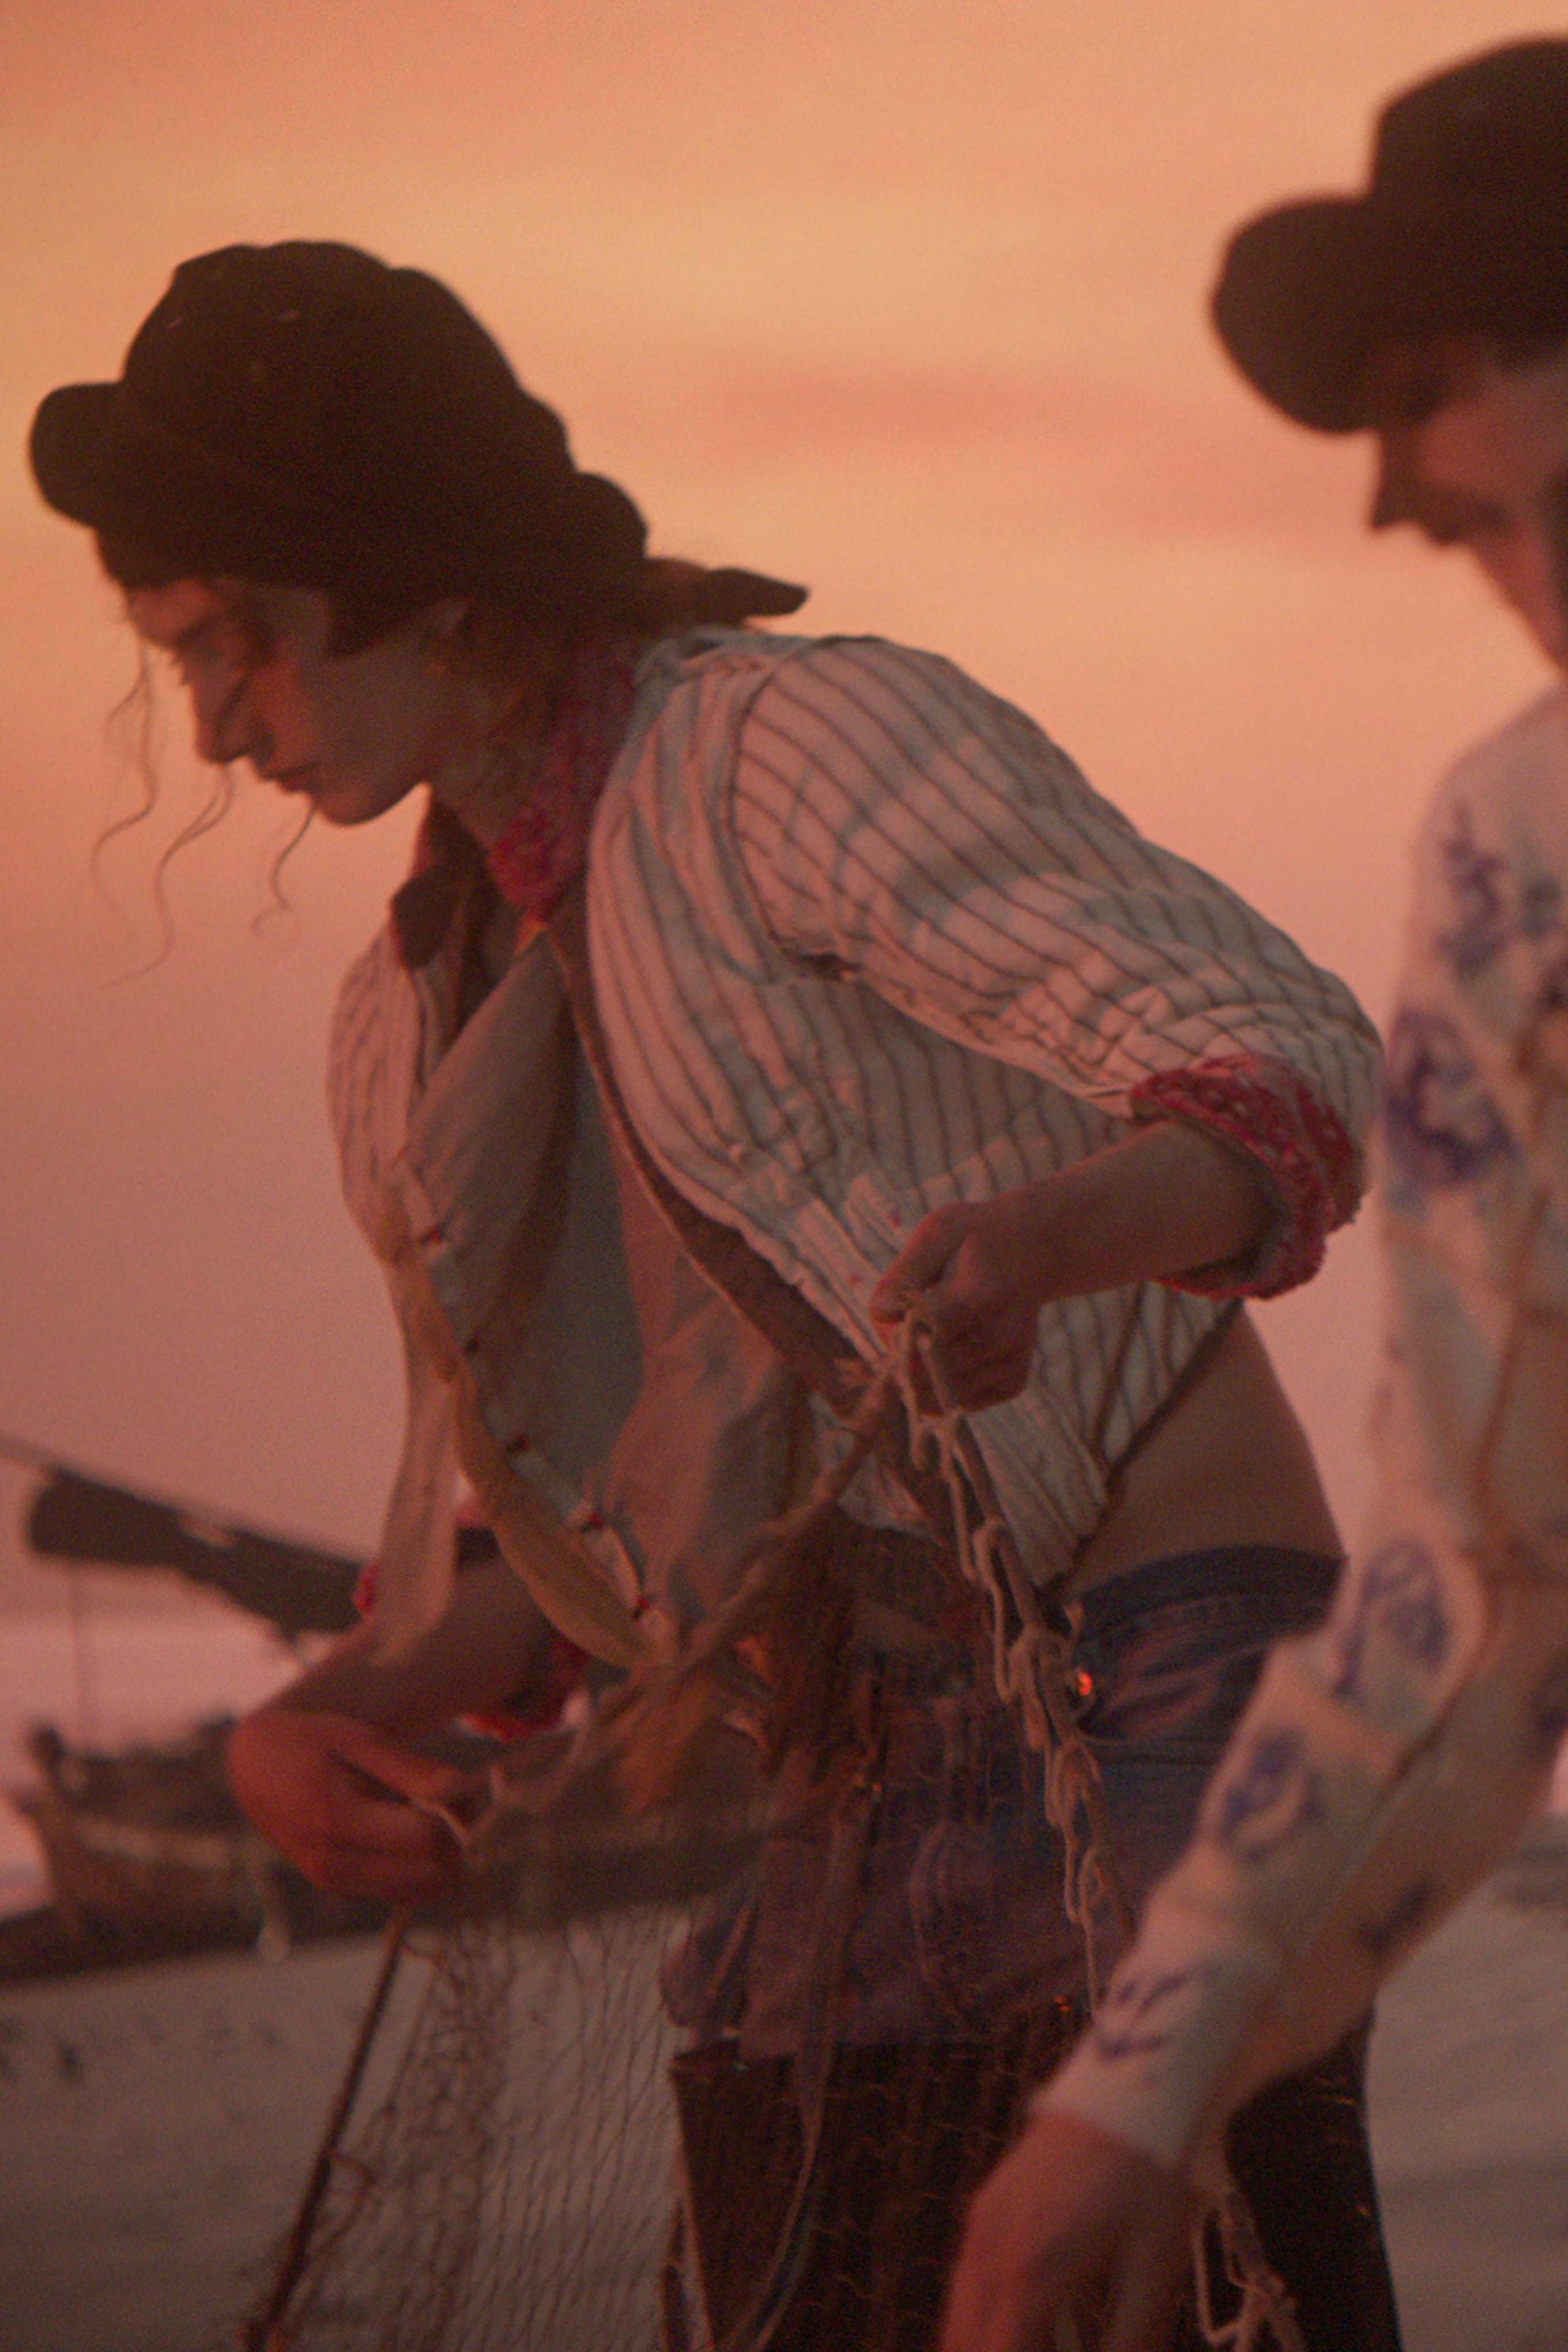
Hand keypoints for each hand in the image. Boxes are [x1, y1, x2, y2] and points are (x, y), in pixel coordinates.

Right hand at [226, 1707, 473, 1901]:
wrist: (255, 1768)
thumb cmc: (313, 1742)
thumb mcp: (359, 1740)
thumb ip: (411, 1769)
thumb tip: (464, 1790)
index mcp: (335, 1817)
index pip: (424, 1839)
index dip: (456, 1816)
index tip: (459, 1789)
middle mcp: (330, 1860)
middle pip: (428, 1876)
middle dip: (454, 1844)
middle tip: (451, 1806)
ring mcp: (331, 1880)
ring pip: (417, 1893)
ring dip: (441, 1863)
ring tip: (429, 1817)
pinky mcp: (334, 1887)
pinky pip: (396, 1894)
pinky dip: (418, 1873)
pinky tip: (409, 1835)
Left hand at [870, 1196, 1045, 1407]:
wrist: (1035, 1251)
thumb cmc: (976, 1239)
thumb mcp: (939, 1232)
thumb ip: (906, 1273)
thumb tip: (884, 1315)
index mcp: (983, 1294)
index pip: (927, 1334)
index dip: (898, 1335)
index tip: (894, 1318)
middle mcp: (1004, 1336)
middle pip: (930, 1371)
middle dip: (903, 1357)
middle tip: (907, 1326)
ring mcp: (1012, 1363)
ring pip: (941, 1396)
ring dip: (921, 1375)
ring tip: (929, 1335)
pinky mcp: (1014, 1381)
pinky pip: (958, 1403)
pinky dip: (942, 1385)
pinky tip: (950, 1350)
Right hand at [939, 2110, 1193, 2351]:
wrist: (1133, 2083)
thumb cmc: (1150, 2174)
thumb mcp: (1151, 2268)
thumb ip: (1127, 2339)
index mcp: (1028, 2271)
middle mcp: (990, 2247)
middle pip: (964, 2341)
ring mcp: (983, 2220)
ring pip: (960, 2313)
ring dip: (982, 2344)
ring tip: (1020, 2348)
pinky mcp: (990, 2203)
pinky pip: (968, 2279)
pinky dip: (982, 2318)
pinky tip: (1017, 2332)